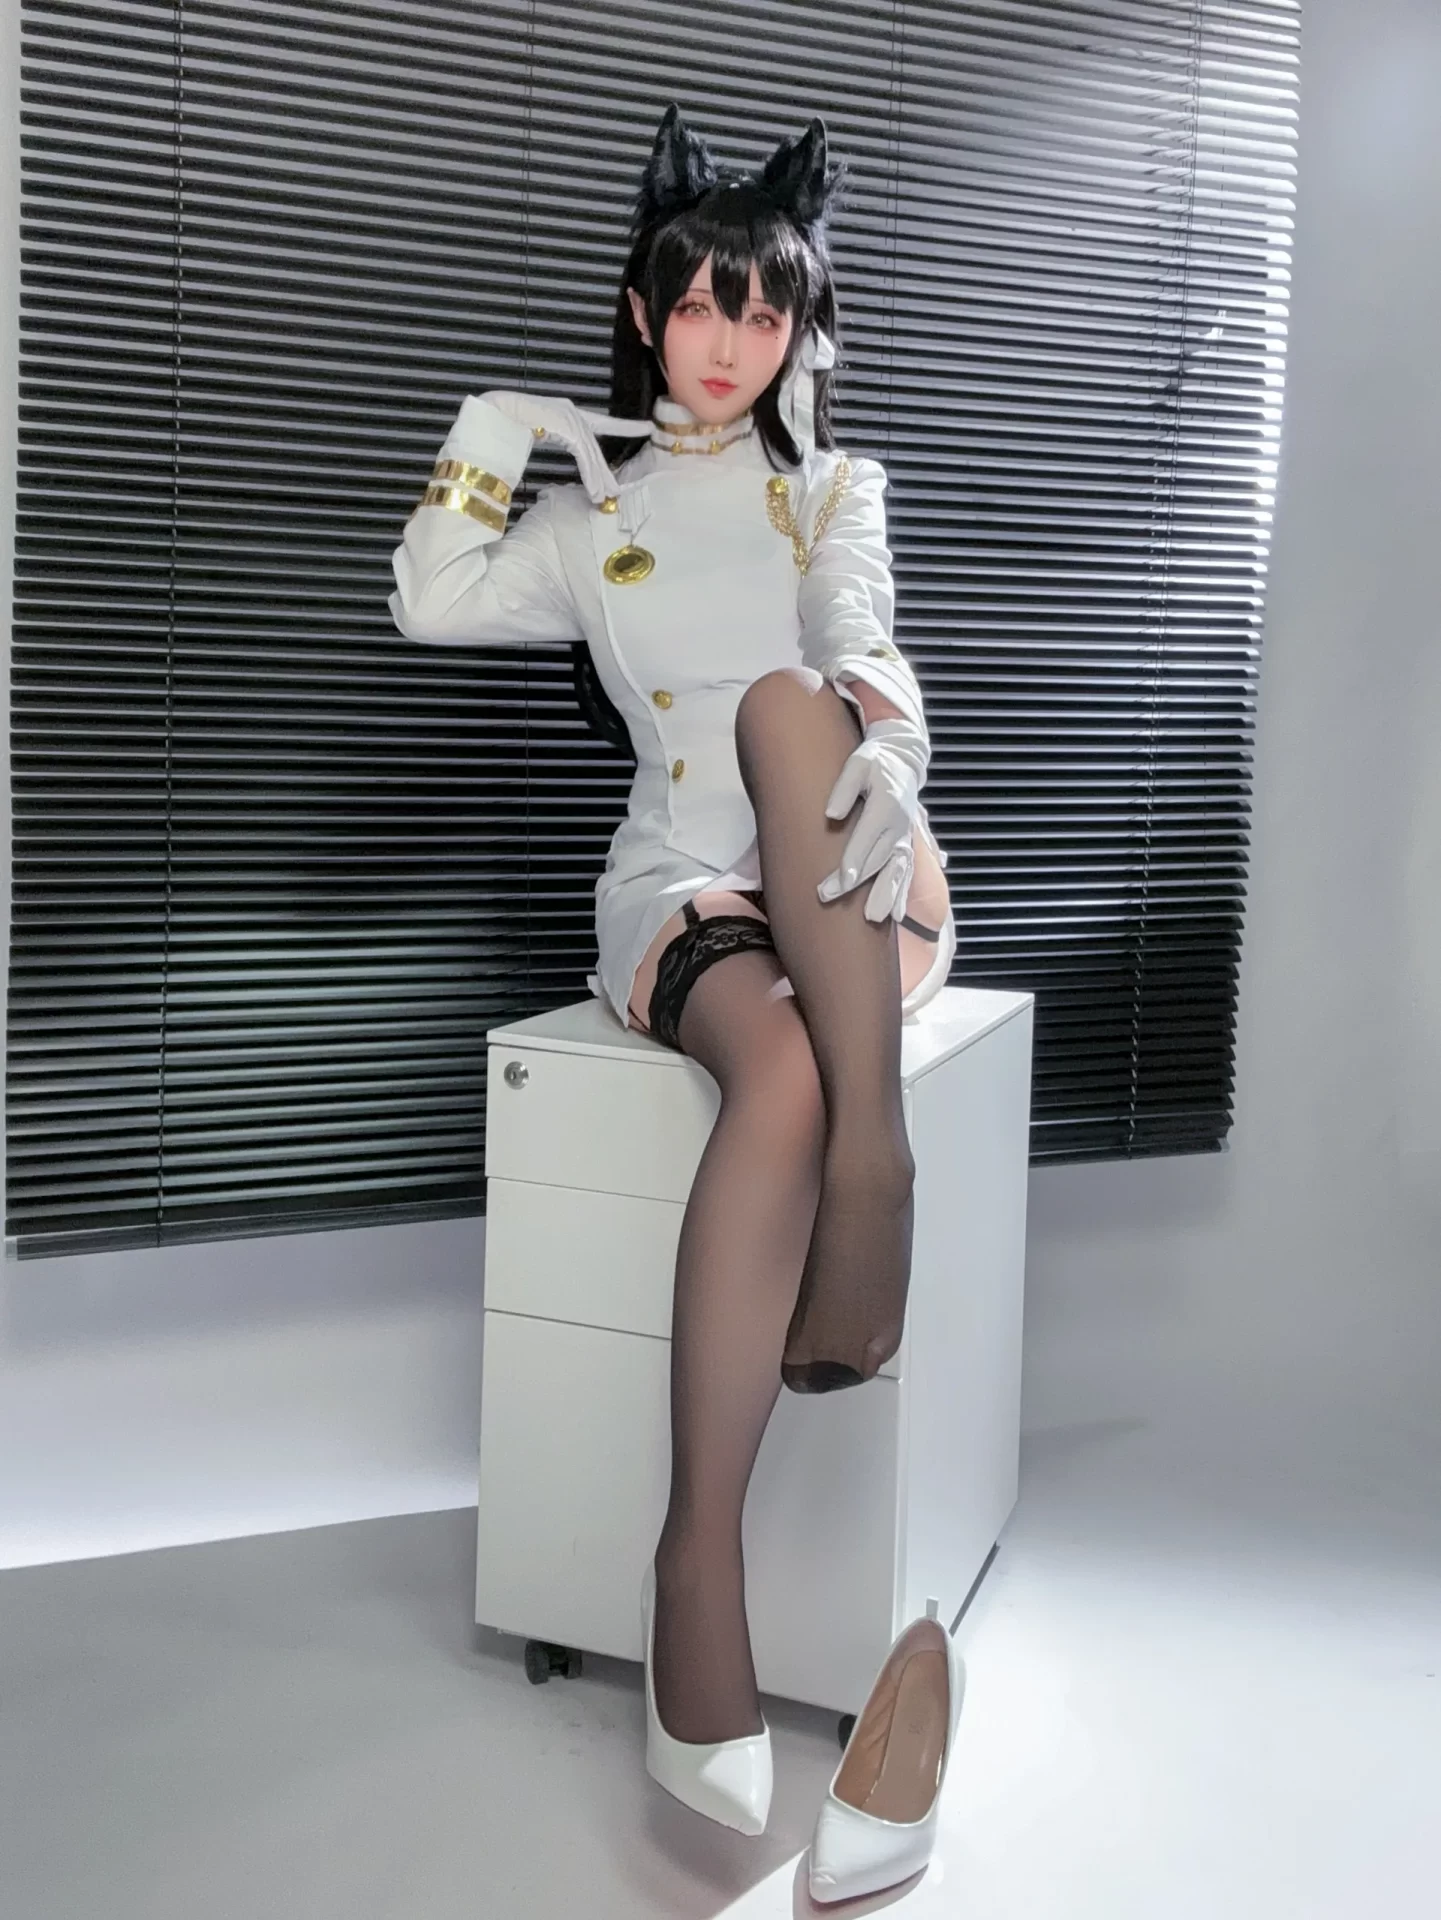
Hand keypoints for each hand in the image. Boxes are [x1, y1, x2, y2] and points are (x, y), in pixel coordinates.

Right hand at [480, 391, 652, 504]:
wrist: (493, 413)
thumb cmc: (509, 425)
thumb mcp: (540, 434)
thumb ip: (556, 440)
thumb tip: (565, 456)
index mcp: (567, 413)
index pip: (602, 422)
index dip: (624, 426)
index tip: (646, 427)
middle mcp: (571, 412)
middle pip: (595, 447)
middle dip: (605, 471)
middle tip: (617, 491)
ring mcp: (568, 417)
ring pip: (591, 452)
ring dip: (598, 477)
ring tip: (605, 497)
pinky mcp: (564, 425)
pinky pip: (582, 453)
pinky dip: (589, 473)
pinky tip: (594, 488)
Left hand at [817, 717, 929, 922]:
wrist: (904, 760)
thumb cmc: (874, 762)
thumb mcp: (857, 765)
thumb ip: (844, 789)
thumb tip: (831, 815)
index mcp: (886, 805)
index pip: (867, 837)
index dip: (854, 860)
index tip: (840, 880)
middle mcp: (899, 825)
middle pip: (878, 859)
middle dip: (856, 882)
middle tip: (830, 897)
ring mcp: (905, 837)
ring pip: (896, 871)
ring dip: (886, 895)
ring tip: (873, 918)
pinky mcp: (906, 845)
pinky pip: (906, 873)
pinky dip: (902, 895)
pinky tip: (896, 916)